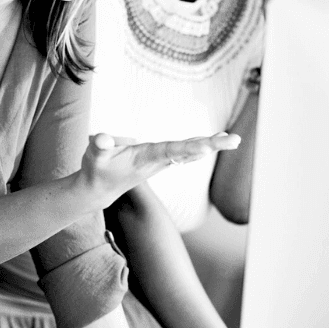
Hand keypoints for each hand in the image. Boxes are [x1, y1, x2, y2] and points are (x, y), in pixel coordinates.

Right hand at [80, 132, 240, 205]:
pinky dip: (196, 147)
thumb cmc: (96, 170)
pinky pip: (182, 153)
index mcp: (146, 157)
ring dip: (209, 145)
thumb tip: (103, 137)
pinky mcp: (157, 160)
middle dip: (212, 145)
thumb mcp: (93, 155)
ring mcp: (158, 162)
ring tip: (230, 139)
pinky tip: (206, 145)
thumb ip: (99, 145)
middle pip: (188, 151)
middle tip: (235, 140)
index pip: (173, 150)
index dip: (192, 146)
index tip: (210, 144)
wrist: (98, 190)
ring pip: (188, 152)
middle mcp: (157, 161)